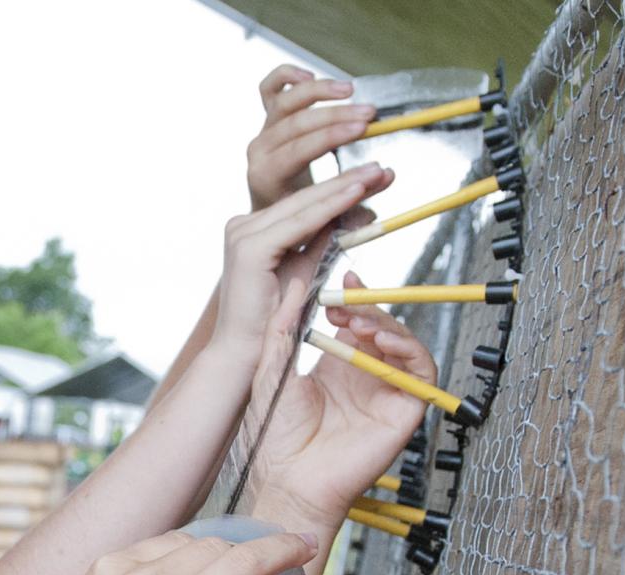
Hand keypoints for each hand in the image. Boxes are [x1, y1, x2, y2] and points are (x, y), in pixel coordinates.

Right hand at [209, 164, 391, 375]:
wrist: (244, 355)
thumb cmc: (273, 322)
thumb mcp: (306, 273)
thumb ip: (327, 243)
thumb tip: (361, 214)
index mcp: (252, 231)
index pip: (303, 204)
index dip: (340, 189)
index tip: (375, 178)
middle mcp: (242, 226)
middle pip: (303, 199)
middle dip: (346, 182)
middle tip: (383, 170)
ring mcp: (242, 234)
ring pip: (303, 205)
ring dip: (343, 188)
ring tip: (376, 174)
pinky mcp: (249, 248)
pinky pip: (299, 224)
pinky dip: (329, 207)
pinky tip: (355, 193)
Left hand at [247, 67, 378, 211]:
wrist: (273, 212)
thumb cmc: (300, 216)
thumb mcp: (325, 218)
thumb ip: (356, 200)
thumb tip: (387, 176)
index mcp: (267, 178)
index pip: (298, 151)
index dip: (332, 137)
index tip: (364, 129)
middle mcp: (261, 151)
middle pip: (296, 123)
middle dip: (337, 116)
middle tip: (370, 115)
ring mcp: (263, 132)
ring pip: (286, 102)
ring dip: (320, 92)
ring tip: (351, 91)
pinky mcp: (267, 118)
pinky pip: (270, 88)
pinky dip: (287, 77)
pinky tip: (311, 75)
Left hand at [248, 271, 435, 528]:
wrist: (285, 481)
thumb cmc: (275, 440)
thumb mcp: (272, 371)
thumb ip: (282, 330)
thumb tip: (295, 286)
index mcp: (335, 370)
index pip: (355, 324)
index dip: (352, 299)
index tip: (339, 279)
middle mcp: (364, 380)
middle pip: (382, 329)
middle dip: (366, 308)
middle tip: (344, 300)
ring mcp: (385, 395)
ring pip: (404, 345)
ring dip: (387, 325)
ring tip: (359, 322)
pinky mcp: (404, 412)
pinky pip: (422, 373)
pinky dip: (409, 350)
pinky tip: (383, 341)